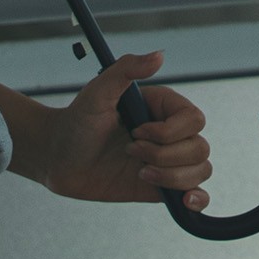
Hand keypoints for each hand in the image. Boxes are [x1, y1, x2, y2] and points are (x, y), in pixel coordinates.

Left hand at [41, 51, 211, 212]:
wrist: (58, 159)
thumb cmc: (77, 122)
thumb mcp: (97, 91)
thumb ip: (126, 69)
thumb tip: (159, 56)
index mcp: (163, 108)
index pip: (193, 120)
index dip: (168, 132)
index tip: (135, 132)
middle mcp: (170, 134)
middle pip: (199, 148)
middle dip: (165, 155)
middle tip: (128, 151)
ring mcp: (167, 161)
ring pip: (200, 170)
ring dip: (171, 176)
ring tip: (140, 174)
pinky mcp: (159, 187)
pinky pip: (193, 194)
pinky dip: (198, 200)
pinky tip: (186, 201)